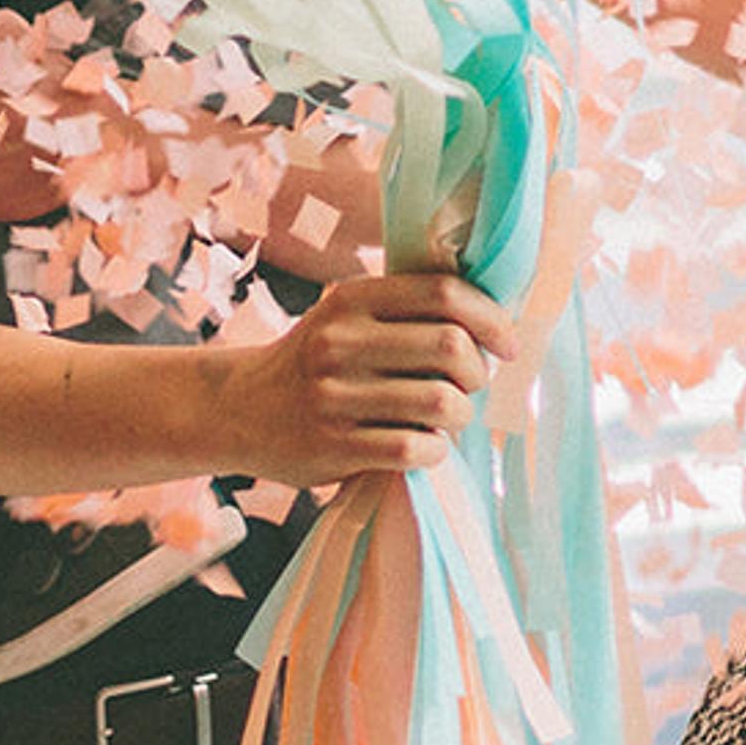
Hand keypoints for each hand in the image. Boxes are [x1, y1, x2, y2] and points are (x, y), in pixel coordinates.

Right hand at [224, 265, 510, 484]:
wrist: (238, 411)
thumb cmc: (315, 362)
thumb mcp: (346, 317)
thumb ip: (405, 309)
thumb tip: (492, 316)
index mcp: (352, 299)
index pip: (444, 294)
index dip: (491, 318)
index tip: (507, 344)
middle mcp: (341, 342)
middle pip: (451, 346)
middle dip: (477, 372)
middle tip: (469, 386)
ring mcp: (334, 397)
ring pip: (441, 402)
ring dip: (460, 415)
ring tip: (446, 418)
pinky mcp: (333, 447)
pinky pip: (415, 449)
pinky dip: (435, 451)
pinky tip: (424, 447)